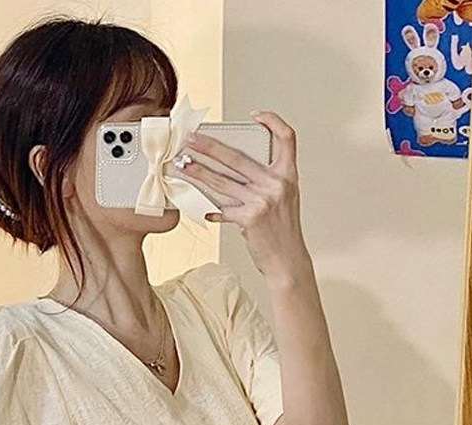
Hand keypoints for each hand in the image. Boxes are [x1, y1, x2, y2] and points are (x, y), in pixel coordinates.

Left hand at [180, 111, 310, 281]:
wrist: (287, 260)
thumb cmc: (283, 230)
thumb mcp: (283, 198)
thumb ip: (265, 181)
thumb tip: (232, 169)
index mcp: (288, 175)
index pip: (287, 138)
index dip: (273, 121)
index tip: (255, 116)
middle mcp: (277, 184)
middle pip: (238, 157)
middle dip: (209, 146)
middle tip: (191, 138)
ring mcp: (263, 200)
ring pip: (223, 181)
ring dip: (199, 172)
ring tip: (183, 165)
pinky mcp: (250, 217)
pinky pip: (223, 208)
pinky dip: (212, 208)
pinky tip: (202, 207)